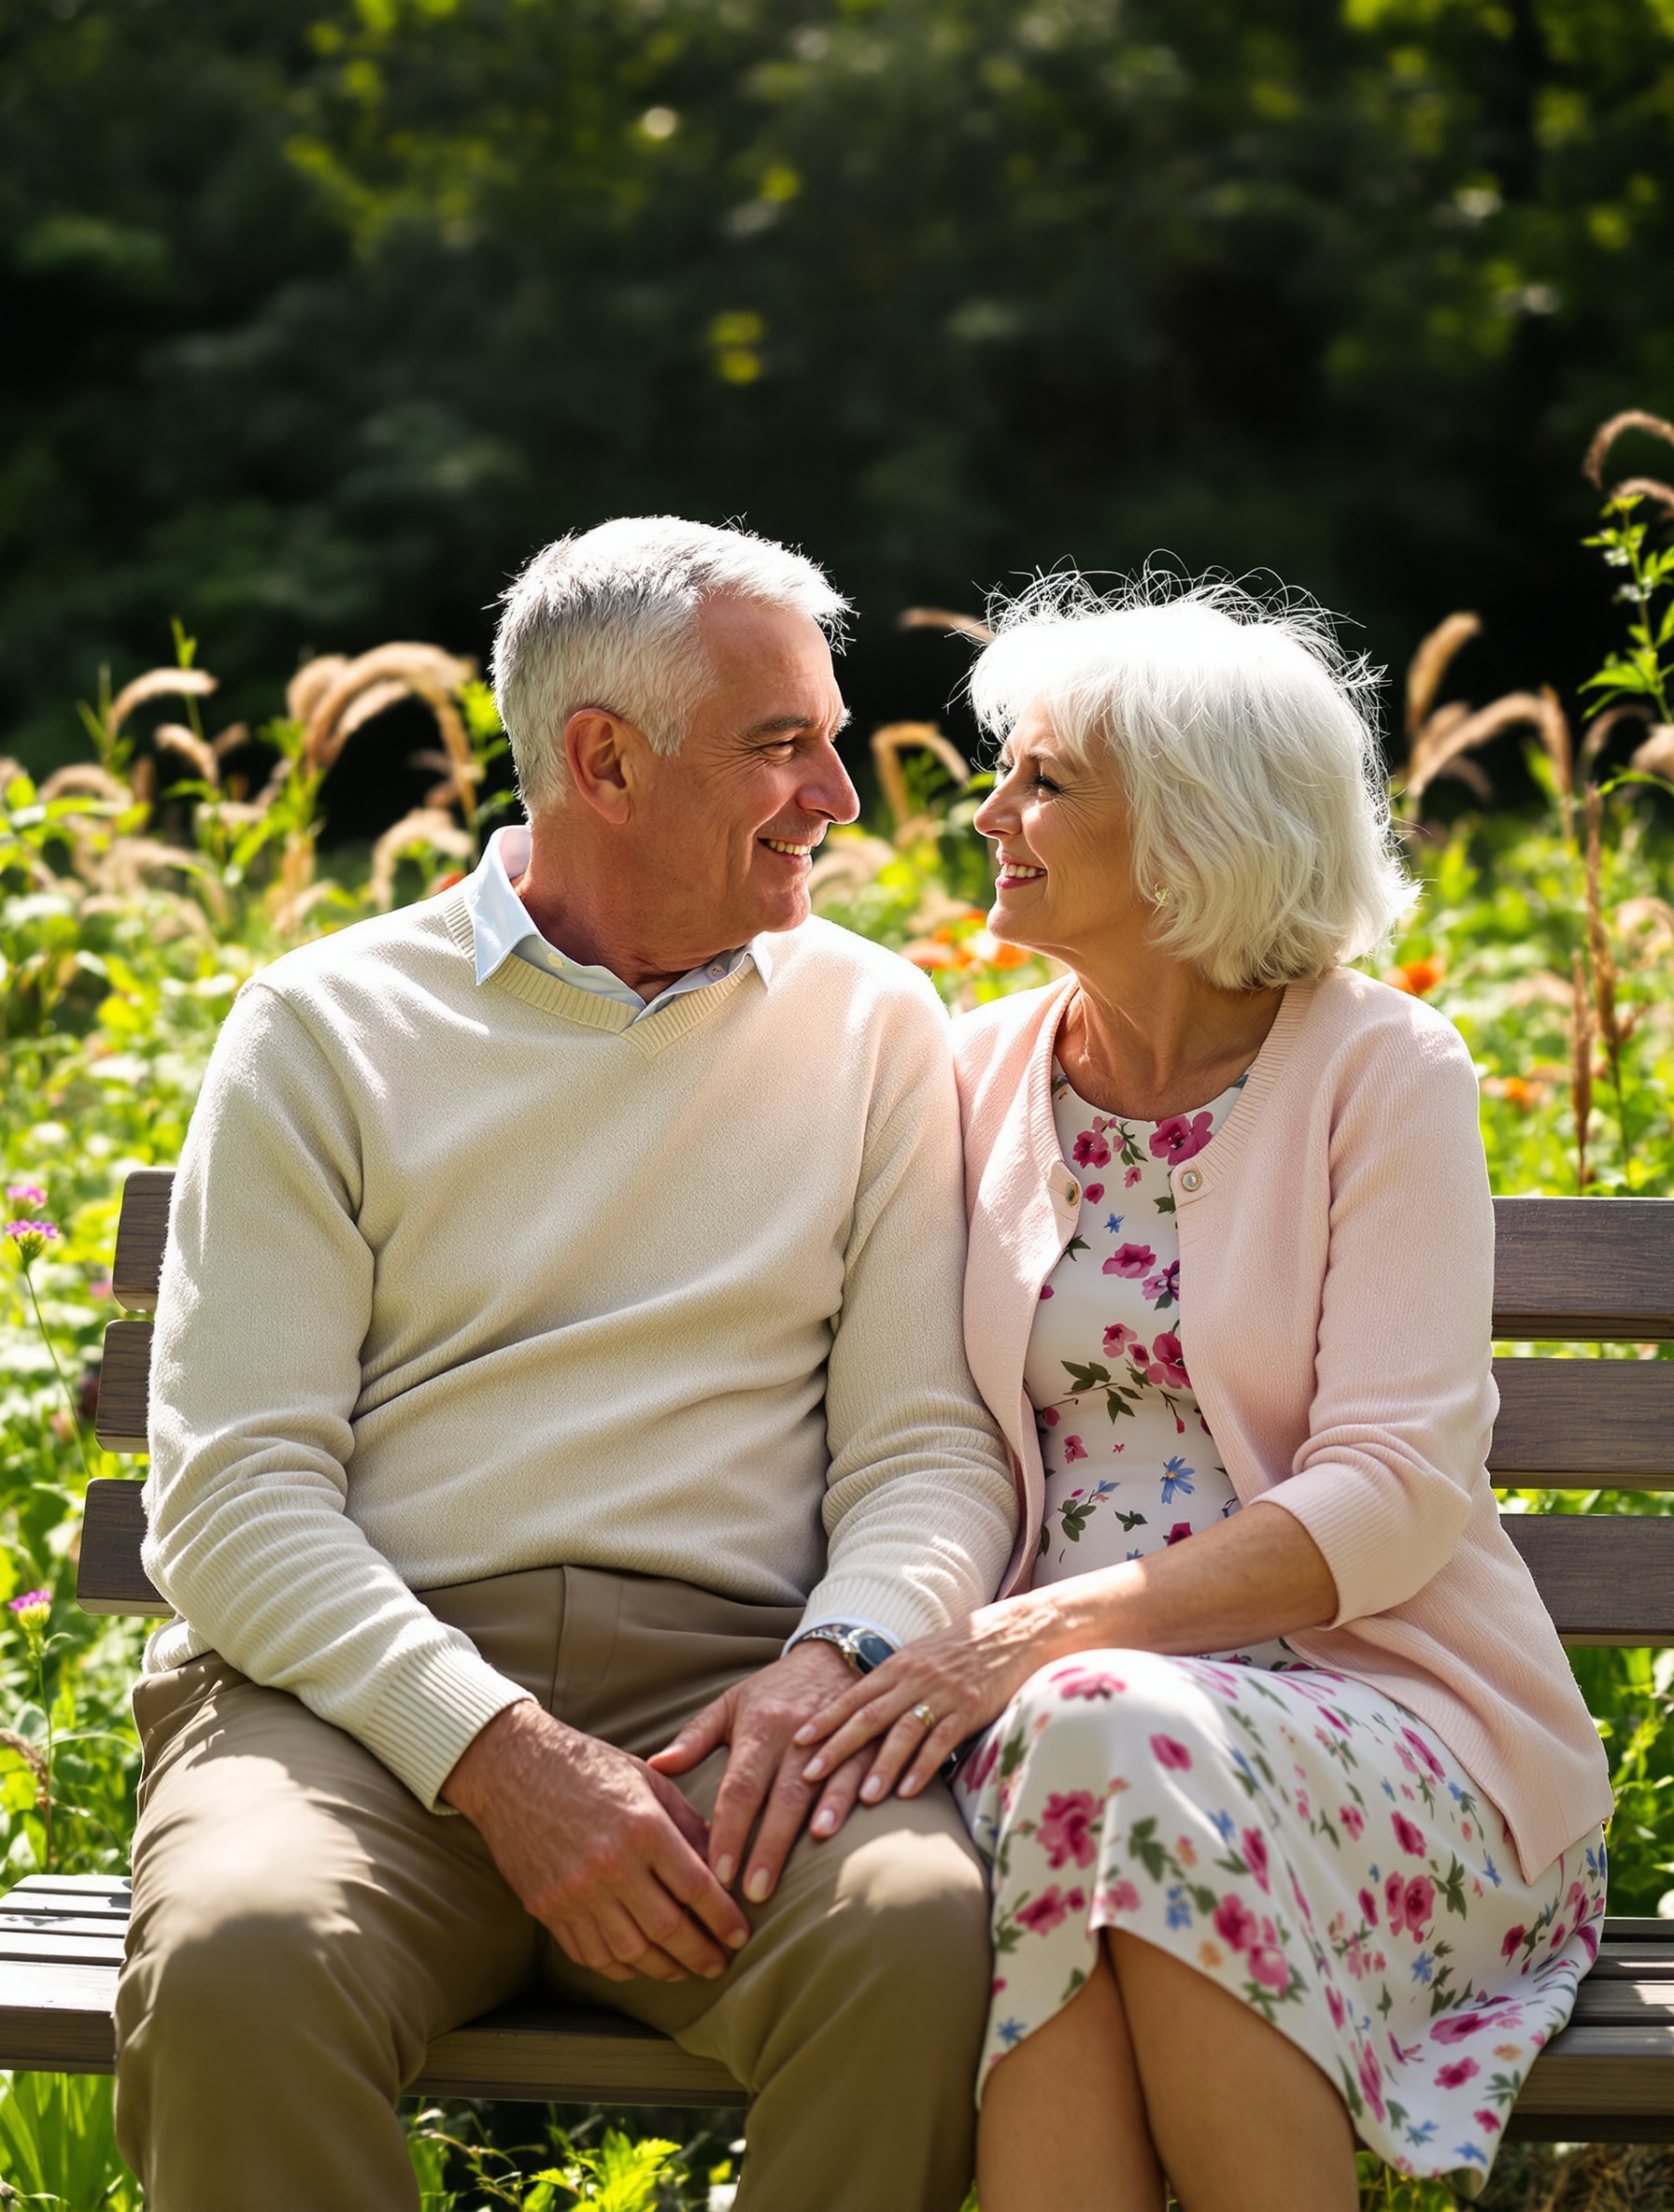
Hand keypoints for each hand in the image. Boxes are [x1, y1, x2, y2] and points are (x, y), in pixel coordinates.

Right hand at [442, 1701, 750, 1983]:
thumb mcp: (647, 1779)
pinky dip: (620, 1966)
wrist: (513, 1769)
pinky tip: (639, 1964)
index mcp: (643, 1827)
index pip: (696, 1888)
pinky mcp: (547, 1908)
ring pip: (631, 1951)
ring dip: (664, 1968)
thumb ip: (686, 1821)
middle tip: (719, 1965)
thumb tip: (720, 1860)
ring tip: (684, 1970)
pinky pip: (591, 1954)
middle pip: (668, 1929)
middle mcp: (611, 1865)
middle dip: (700, 1954)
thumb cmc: (588, 1767)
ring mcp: (575, 1892)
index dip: (724, 1918)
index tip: (741, 1935)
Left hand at [648, 1641, 873, 1905]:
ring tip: (797, 1876)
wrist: (832, 1655)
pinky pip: (858, 1774)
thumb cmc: (773, 1690)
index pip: (740, 1787)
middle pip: (780, 1796)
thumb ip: (694, 1738)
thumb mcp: (730, 1705)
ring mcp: (834, 1738)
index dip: (729, 1831)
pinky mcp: (864, 1743)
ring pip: (821, 1788)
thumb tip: (655, 1766)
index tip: (716, 1873)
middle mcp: (796, 1734)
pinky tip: (837, 1834)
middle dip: (766, 1848)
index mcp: (759, 1726)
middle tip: (752, 1894)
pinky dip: (847, 1804)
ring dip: (806, 1831)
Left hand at [793, 1597, 1062, 1805]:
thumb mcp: (919, 1659)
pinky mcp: (970, 1708)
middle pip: (868, 1717)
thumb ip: (890, 1686)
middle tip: (809, 1777)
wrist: (1010, 1633)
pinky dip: (924, 1766)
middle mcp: (913, 1679)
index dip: (825, 1720)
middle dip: (837, 1748)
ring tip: (862, 1798)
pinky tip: (908, 1791)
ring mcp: (941, 1694)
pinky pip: (943, 1741)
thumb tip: (856, 1716)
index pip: (852, 1696)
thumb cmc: (959, 1651)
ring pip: (903, 1732)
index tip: (797, 1742)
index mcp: (896, 1666)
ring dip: (881, 1766)